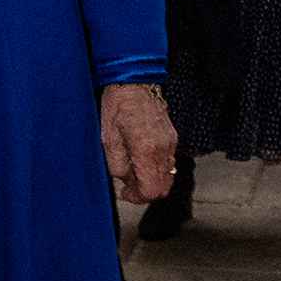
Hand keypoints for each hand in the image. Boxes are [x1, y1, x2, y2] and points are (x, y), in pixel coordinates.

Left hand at [101, 83, 177, 206]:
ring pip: (167, 176)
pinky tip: (141, 159)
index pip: (152, 190)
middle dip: (145, 192)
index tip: (125, 194)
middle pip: (163, 187)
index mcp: (147, 150)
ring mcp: (171, 143)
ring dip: (151, 180)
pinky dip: (156, 168)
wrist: (134, 82)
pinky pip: (168, 162)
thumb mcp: (108, 139)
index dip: (138, 198)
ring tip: (133, 170)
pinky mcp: (172, 137)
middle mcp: (164, 149)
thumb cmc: (118, 106)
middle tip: (128, 186)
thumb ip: (117, 165)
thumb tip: (125, 180)